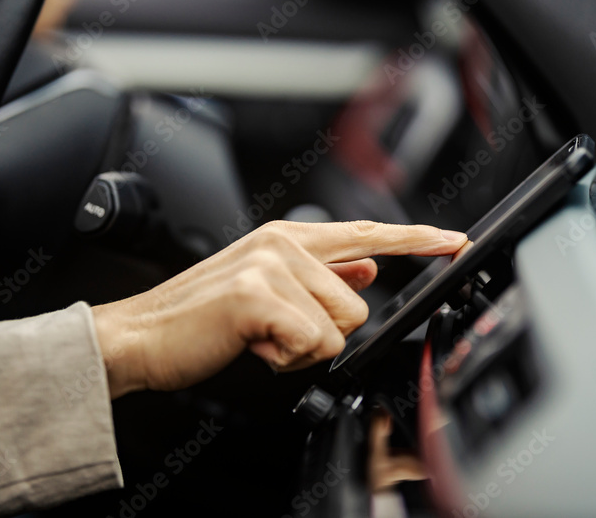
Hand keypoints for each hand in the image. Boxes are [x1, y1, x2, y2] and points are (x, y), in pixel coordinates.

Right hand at [91, 220, 467, 398]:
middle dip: (322, 332)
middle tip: (274, 333)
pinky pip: (312, 344)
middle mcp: (283, 243)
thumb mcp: (269, 288)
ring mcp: (270, 265)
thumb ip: (323, 276)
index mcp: (288, 238)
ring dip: (301, 348)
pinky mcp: (258, 295)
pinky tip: (253, 346)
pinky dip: (284, 359)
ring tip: (260, 337)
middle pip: (358, 304)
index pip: (367, 235)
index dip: (416, 240)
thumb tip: (369, 270)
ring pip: (338, 328)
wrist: (141, 336)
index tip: (454, 241)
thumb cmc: (204, 318)